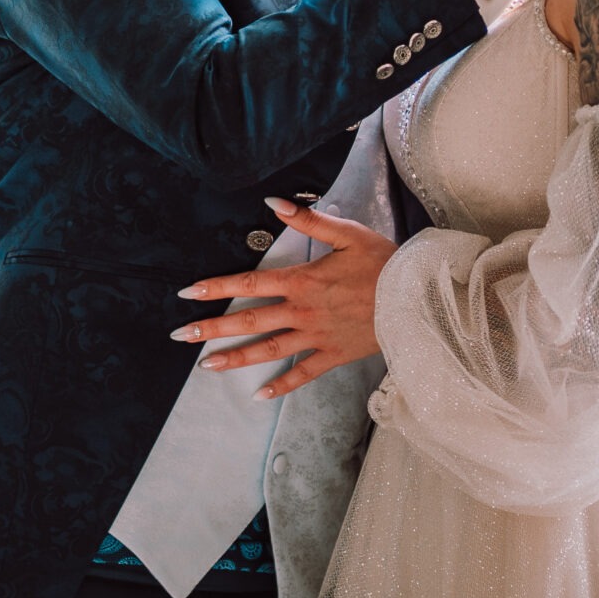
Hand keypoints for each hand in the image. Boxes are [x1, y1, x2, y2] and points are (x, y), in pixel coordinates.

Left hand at [172, 198, 396, 398]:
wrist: (418, 299)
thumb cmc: (384, 262)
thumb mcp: (348, 233)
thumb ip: (308, 219)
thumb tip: (273, 202)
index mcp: (302, 280)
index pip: (249, 284)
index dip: (216, 287)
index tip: (187, 293)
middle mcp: (303, 311)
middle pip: (249, 321)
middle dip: (211, 328)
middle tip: (180, 336)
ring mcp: (317, 336)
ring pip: (268, 350)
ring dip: (235, 358)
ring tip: (205, 366)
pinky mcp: (334, 355)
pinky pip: (303, 373)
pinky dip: (281, 385)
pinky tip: (259, 395)